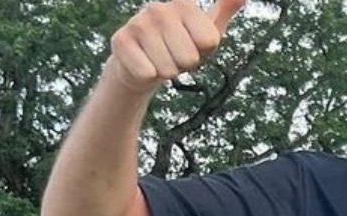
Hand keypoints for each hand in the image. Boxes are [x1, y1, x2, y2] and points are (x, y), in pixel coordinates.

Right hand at [106, 0, 244, 92]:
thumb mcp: (209, 30)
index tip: (196, 45)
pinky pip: (148, 73)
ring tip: (161, 59)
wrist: (145, 63)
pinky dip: (150, 76)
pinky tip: (145, 65)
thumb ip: (225, 10)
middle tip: (176, 55)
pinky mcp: (121, 40)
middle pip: (190, 58)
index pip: (210, 41)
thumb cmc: (183, 46)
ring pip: (169, 68)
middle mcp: (159, 8)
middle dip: (186, 64)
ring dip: (168, 71)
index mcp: (184, 5)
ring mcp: (138, 23)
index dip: (206, 51)